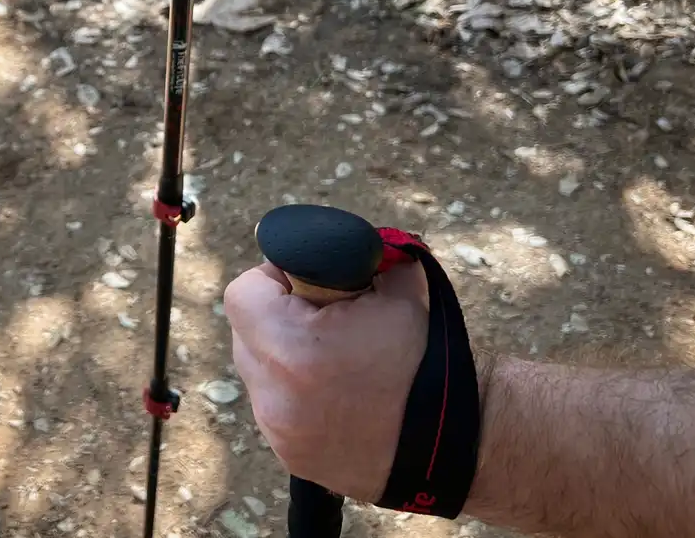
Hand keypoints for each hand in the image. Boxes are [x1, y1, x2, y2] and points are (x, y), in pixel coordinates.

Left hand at [223, 261, 428, 500]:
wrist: (450, 449)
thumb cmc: (423, 368)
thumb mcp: (400, 295)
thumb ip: (368, 255)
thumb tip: (352, 241)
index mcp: (290, 346)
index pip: (244, 292)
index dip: (271, 278)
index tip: (303, 281)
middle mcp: (272, 392)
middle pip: (246, 330)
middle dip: (277, 315)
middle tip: (319, 315)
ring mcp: (276, 427)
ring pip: (259, 370)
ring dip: (283, 354)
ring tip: (329, 355)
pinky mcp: (287, 453)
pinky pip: (274, 406)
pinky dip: (295, 391)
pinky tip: (332, 390)